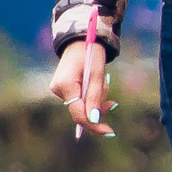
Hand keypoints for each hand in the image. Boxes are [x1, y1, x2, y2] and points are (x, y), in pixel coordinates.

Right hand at [50, 11, 116, 138]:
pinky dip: (92, 96)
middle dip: (99, 107)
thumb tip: (93, 120)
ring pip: (83, 105)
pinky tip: (96, 84)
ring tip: (103, 82)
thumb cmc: (91, 52)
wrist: (80, 40)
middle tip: (113, 101)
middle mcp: (58, 90)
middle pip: (82, 110)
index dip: (94, 124)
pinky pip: (80, 99)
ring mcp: (58, 90)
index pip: (78, 113)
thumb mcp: (98, 73)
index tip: (109, 132)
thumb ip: (95, 96)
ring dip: (97, 99)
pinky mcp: (63, 89)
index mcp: (65, 85)